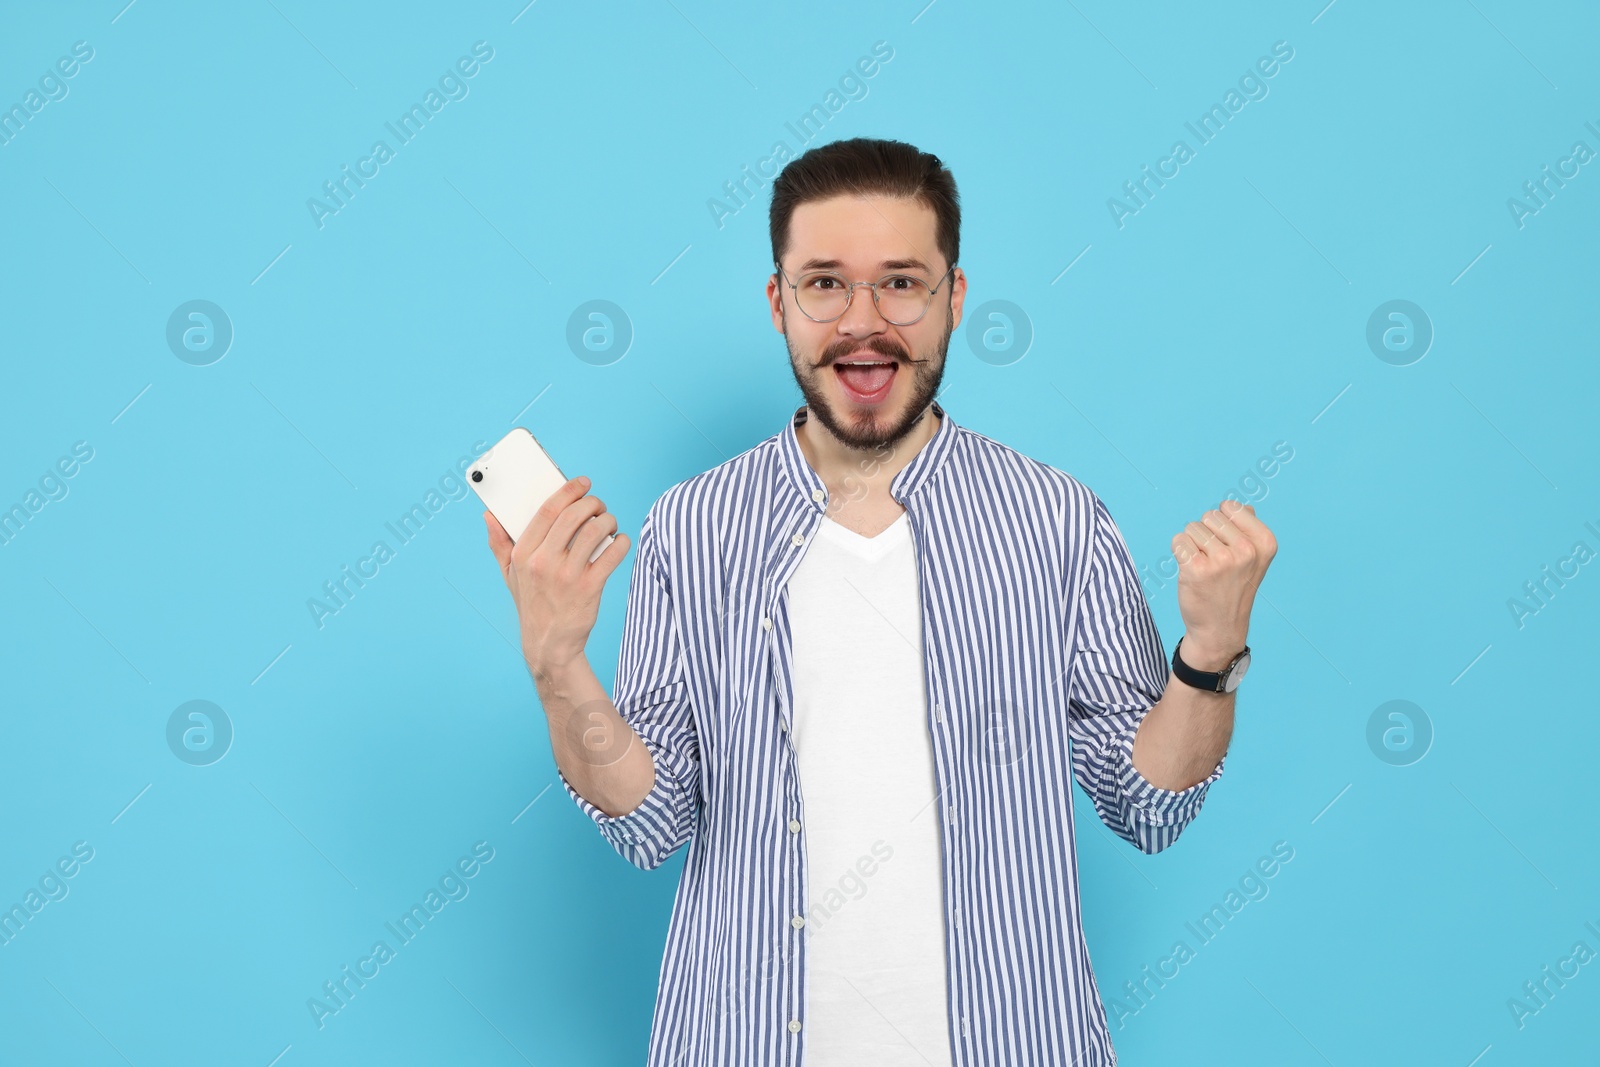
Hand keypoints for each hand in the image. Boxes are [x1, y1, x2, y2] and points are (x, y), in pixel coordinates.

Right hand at [485, 475, 630, 680]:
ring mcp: (567, 575)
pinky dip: (621, 543)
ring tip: (609, 524)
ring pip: (596, 531)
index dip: (568, 490)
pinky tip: (619, 542)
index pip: (547, 510)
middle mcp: (544, 562)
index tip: (582, 482)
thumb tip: (489, 515)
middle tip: (598, 505)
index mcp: (523, 554)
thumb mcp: (509, 575)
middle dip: (592, 502)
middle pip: (574, 515)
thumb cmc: (532, 604)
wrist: (549, 644)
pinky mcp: (590, 588)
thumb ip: (499, 544)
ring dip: (608, 521)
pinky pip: (613, 554)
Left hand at [1171, 499, 1277, 666]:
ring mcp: (1222, 560)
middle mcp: (1247, 550)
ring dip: (1192, 545)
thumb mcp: (1254, 559)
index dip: (1222, 524)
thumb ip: (1248, 530)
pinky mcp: (1197, 569)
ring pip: (1192, 527)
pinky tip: (1191, 571)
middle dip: (1206, 534)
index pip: (1230, 506)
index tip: (1228, 547)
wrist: (1220, 628)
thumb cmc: (1233, 588)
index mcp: (1265, 542)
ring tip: (1204, 568)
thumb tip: (1244, 506)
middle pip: (1209, 515)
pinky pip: (1178, 541)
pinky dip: (1179, 553)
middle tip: (1214, 561)